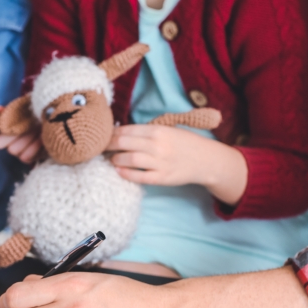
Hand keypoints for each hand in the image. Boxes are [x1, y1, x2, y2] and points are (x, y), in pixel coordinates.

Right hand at [0, 106, 43, 163]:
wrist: (57, 120)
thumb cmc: (39, 111)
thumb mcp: (27, 105)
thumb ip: (12, 108)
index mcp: (1, 124)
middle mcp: (5, 139)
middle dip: (12, 134)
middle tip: (26, 125)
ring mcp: (15, 149)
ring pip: (13, 150)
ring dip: (27, 139)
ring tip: (38, 129)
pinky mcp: (26, 157)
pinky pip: (25, 157)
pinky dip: (35, 147)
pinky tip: (41, 139)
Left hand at [107, 124, 246, 204]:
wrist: (206, 160)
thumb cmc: (184, 143)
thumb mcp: (168, 130)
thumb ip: (148, 131)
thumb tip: (120, 132)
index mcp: (159, 130)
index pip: (128, 130)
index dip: (112, 133)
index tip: (104, 136)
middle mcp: (158, 145)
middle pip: (125, 143)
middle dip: (109, 145)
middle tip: (101, 148)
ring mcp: (160, 162)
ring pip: (130, 159)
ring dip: (116, 159)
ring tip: (111, 159)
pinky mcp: (162, 178)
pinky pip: (139, 176)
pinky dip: (126, 173)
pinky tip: (118, 170)